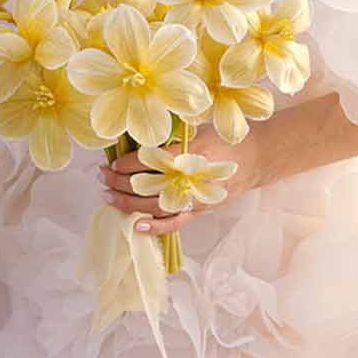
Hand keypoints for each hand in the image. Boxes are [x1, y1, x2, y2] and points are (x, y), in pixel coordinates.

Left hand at [99, 124, 261, 236]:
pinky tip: (135, 226)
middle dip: (120, 182)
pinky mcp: (199, 210)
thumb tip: (137, 142)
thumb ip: (171, 138)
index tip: (113, 162)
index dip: (127, 164)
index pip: (150, 161)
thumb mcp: (197, 130)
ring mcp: (194, 197)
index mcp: (190, 152)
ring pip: (154, 205)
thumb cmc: (223, 140)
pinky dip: (154, 227)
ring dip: (127, 202)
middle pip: (147, 184)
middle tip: (102, 177)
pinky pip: (174, 222)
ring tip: (108, 196)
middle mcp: (191, 177)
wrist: (255, 158)